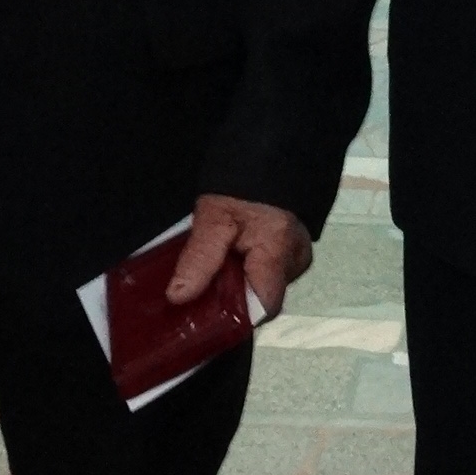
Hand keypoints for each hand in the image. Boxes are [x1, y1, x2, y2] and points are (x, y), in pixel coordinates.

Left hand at [173, 195, 311, 315]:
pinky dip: (244, 274)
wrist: (267, 158)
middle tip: (199, 290)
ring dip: (236, 286)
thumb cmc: (241, 186)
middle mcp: (296, 262)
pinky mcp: (291, 254)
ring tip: (211, 273)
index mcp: (280, 253)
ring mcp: (297, 259)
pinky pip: (266, 275)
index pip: (264, 307)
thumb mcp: (212, 218)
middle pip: (261, 300)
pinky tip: (226, 265)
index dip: (234, 316)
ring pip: (262, 288)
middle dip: (230, 300)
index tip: (204, 314)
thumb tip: (178, 297)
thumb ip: (199, 258)